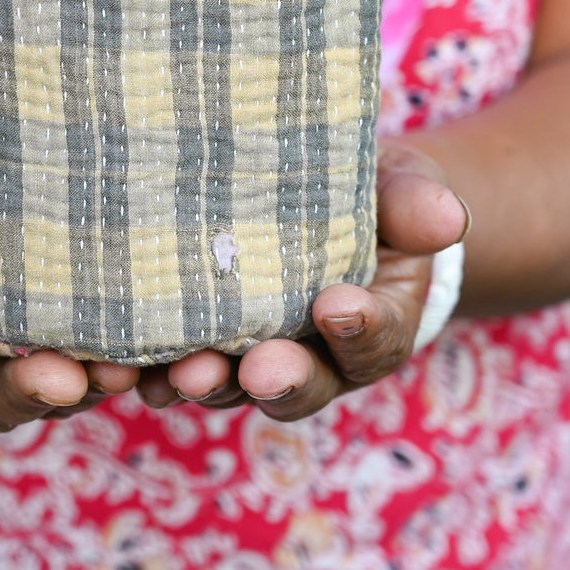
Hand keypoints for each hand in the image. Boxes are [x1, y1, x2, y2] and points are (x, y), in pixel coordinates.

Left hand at [137, 142, 468, 422]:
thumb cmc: (363, 192)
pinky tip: (121, 370)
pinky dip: (148, 375)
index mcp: (376, 322)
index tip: (336, 306)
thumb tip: (447, 219)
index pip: (377, 338)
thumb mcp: (400, 183)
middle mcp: (316, 357)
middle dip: (280, 379)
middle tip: (258, 369)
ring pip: (231, 387)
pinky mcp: (193, 348)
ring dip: (205, 384)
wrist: (304, 196)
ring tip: (181, 374)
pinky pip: (171, 373)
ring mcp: (250, 359)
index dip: (360, 329)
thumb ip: (416, 203)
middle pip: (301, 385)